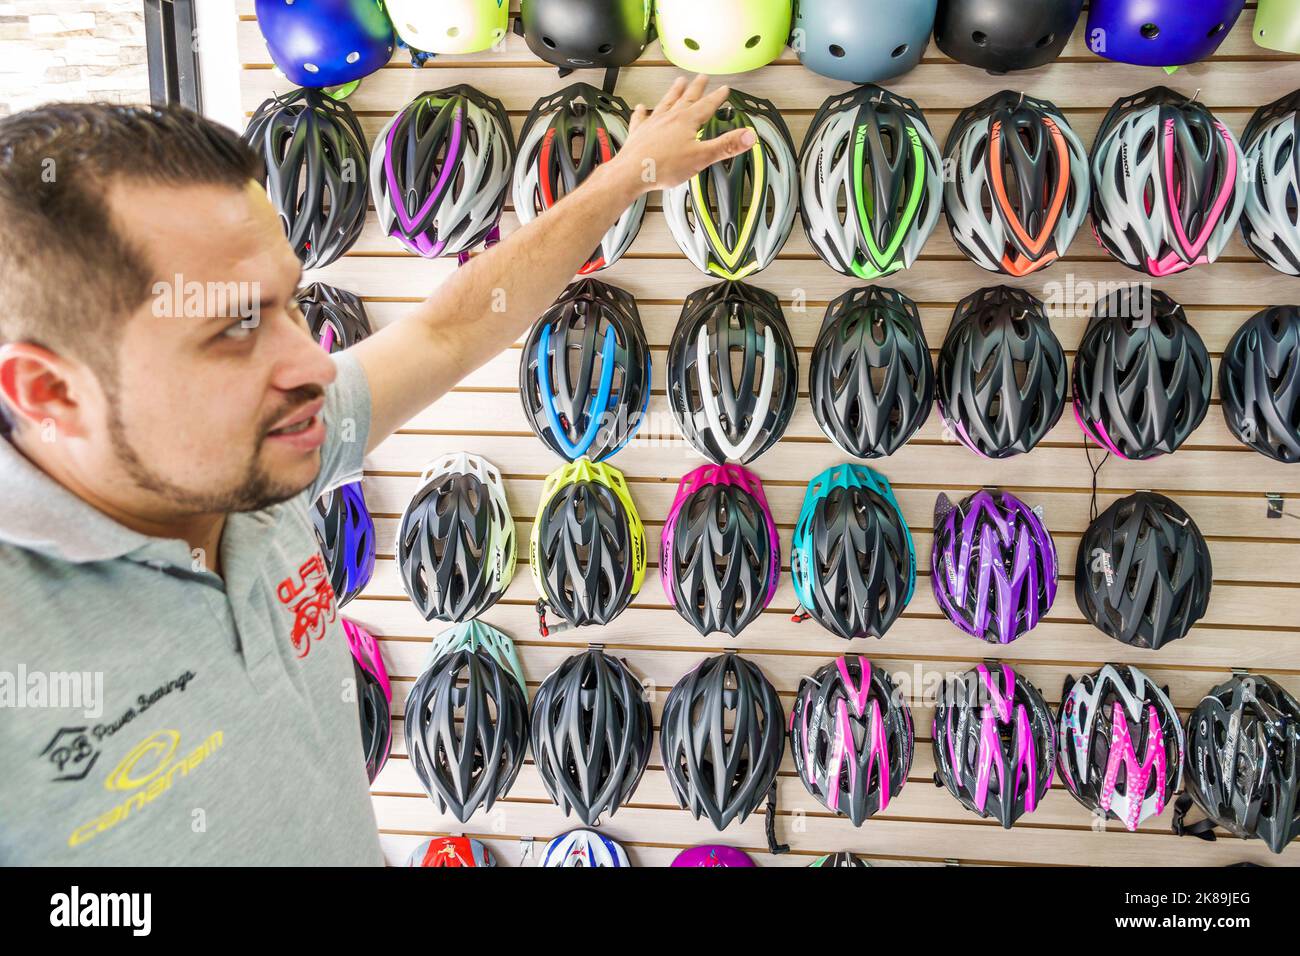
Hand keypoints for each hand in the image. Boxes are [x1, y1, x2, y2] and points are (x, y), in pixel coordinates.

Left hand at [610, 75, 756, 197]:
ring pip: (666, 102)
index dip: (717, 97)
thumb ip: (726, 146)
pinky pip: (641, 118)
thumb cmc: (663, 166)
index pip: (707, 105)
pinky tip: (641, 107)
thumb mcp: (702, 157)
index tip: (724, 88)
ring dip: (674, 92)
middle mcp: (670, 117)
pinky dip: (642, 112)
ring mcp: (653, 123)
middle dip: (697, 87)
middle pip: (687, 98)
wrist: (631, 173)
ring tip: (679, 82)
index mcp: (687, 121)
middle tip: (702, 77)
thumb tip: (749, 136)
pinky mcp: (639, 133)